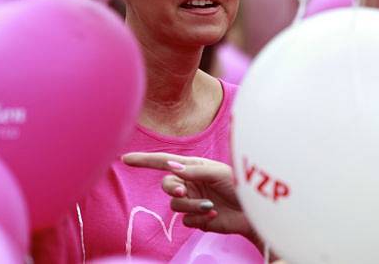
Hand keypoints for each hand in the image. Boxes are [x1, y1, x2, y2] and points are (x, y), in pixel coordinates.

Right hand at [122, 152, 258, 244]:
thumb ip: (195, 171)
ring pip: (175, 205)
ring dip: (191, 206)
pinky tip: (213, 216)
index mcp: (192, 167)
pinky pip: (185, 220)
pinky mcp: (197, 218)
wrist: (253, 212)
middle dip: (173, 189)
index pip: (163, 162)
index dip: (144, 160)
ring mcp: (192, 201)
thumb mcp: (218, 172)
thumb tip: (172, 167)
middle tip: (184, 192)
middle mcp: (189, 183)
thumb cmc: (239, 185)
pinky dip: (198, 218)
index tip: (125, 159)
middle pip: (166, 186)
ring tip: (210, 207)